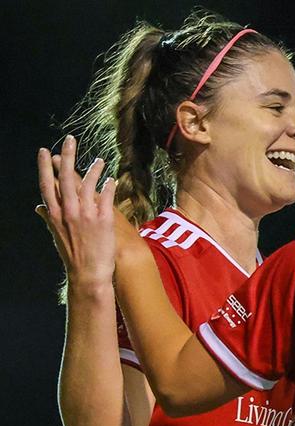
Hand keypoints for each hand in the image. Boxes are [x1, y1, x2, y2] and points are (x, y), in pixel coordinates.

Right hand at [36, 135, 115, 285]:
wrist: (88, 274)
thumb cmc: (72, 256)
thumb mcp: (56, 236)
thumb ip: (49, 218)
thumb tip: (39, 207)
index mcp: (54, 215)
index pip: (47, 185)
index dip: (45, 167)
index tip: (44, 151)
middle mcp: (69, 213)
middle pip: (67, 178)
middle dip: (68, 156)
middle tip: (70, 139)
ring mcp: (87, 216)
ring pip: (89, 185)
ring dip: (95, 170)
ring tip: (100, 161)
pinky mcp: (104, 220)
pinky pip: (107, 197)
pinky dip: (109, 186)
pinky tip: (112, 178)